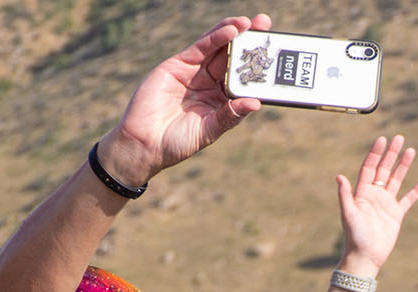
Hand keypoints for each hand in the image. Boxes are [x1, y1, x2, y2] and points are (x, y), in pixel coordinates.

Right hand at [99, 14, 270, 186]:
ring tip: (251, 23)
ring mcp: (194, 72)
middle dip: (248, 41)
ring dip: (234, 33)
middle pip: (232, 57)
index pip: (242, 77)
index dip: (256, 64)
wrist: (145, 143)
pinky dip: (216, 37)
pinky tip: (231, 30)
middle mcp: (210, 83)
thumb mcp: (210, 131)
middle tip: (266, 25)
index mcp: (221, 100)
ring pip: (218, 48)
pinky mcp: (178, 65)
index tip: (273, 53)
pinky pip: (201, 48)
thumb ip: (230, 115)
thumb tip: (256, 103)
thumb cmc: (178, 142)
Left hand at [335, 135, 417, 278]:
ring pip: (396, 180)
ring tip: (411, 150)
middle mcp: (374, 195)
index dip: (376, 154)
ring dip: (403, 166)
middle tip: (399, 138)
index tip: (382, 140)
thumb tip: (339, 176)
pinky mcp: (396, 215)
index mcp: (362, 192)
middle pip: (384, 169)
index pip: (369, 168)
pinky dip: (416, 191)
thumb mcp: (349, 214)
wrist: (365, 257)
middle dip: (391, 154)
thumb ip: (345, 195)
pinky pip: (408, 199)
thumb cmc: (355, 237)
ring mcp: (386, 204)